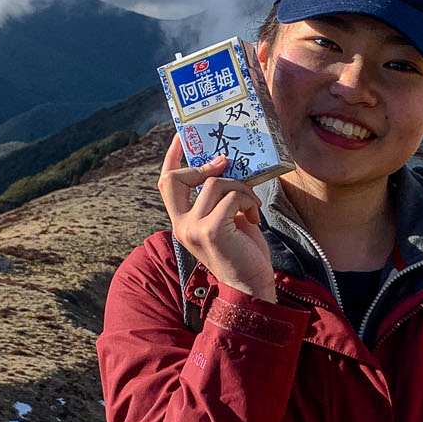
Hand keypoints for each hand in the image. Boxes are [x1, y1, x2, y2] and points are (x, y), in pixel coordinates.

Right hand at [158, 133, 276, 302]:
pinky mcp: (211, 230)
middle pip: (177, 178)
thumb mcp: (227, 220)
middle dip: (203, 165)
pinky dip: (249, 201)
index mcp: (182, 222)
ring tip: (253, 206)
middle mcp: (181, 225)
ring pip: (215, 183)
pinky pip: (232, 197)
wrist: (252, 286)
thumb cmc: (242, 253)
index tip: (181, 135)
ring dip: (242, 188)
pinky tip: (255, 218)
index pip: (167, 183)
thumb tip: (227, 166)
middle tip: (226, 163)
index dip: (172, 157)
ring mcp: (193, 228)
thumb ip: (219, 199)